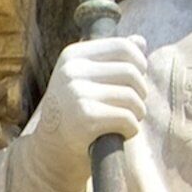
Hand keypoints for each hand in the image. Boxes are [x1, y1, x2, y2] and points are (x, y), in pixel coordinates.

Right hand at [23, 37, 159, 160]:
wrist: (50, 151)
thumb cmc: (75, 110)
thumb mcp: (87, 78)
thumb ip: (112, 59)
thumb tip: (140, 40)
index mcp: (72, 56)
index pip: (123, 46)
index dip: (140, 64)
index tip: (136, 81)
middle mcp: (71, 71)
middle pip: (131, 72)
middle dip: (141, 92)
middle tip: (133, 106)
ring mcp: (76, 94)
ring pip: (132, 97)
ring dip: (138, 112)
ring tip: (127, 120)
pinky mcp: (85, 118)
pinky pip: (127, 118)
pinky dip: (132, 129)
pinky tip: (121, 133)